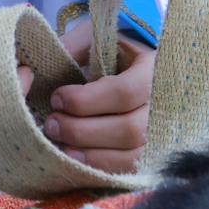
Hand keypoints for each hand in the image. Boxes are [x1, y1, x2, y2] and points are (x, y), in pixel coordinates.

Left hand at [45, 22, 155, 173]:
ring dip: (91, 155)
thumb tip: (40, 64)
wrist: (148, 66)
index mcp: (156, 68)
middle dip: (82, 131)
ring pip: (132, 156)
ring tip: (62, 147)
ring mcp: (166, 133)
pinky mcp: (157, 153)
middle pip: (129, 129)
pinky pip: (132, 170)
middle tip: (51, 124)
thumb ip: (74, 47)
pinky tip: (79, 162)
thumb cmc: (118, 50)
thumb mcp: (100, 37)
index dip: (86, 100)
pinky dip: (103, 169)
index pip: (124, 92)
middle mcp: (168, 104)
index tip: (57, 97)